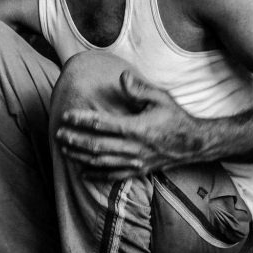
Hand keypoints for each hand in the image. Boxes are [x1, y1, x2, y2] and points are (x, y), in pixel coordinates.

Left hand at [55, 70, 205, 180]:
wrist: (194, 144)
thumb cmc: (175, 117)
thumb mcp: (161, 98)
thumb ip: (139, 88)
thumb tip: (122, 76)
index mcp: (136, 128)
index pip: (101, 124)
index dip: (81, 120)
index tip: (66, 116)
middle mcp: (133, 148)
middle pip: (95, 146)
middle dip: (74, 140)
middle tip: (58, 134)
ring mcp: (135, 161)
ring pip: (100, 162)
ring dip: (80, 157)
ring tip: (64, 150)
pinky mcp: (138, 170)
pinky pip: (113, 176)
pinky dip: (96, 175)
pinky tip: (82, 173)